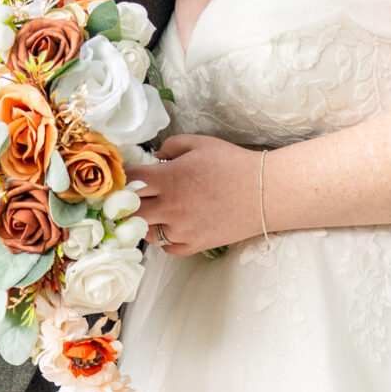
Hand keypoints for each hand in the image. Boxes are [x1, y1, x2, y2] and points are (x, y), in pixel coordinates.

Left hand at [129, 134, 260, 254]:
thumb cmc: (233, 164)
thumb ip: (171, 146)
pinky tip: (174, 226)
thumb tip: (155, 156)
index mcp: (169, 178)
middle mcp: (171, 206)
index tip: (130, 178)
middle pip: (130, 212)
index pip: (130, 181)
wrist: (264, 192)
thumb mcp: (200, 143)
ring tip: (156, 211)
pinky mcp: (195, 244)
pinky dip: (166, 238)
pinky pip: (167, 248)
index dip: (126, 178)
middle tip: (134, 199)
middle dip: (128, 204)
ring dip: (145, 222)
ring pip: (146, 232)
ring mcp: (182, 229)